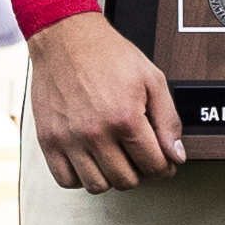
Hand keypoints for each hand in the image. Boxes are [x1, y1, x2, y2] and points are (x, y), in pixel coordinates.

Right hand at [27, 11, 185, 191]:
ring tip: (115, 158)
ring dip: (111, 177)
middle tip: (139, 157)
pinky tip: (89, 160)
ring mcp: (69, 139)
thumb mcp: (151, 79)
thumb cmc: (107, 54)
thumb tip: (176, 155)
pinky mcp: (48, 140)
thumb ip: (168, 120)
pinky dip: (80, 177)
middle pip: (126, 181)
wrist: (66, 37)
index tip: (163, 162)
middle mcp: (96, 133)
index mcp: (125, 118)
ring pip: (97, 186)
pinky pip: (66, 180)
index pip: (153, 166)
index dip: (165, 168)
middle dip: (140, 172)